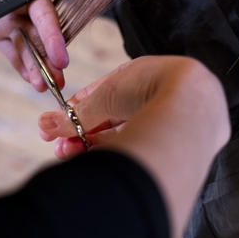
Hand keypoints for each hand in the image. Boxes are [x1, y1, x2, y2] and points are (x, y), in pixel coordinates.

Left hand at [0, 0, 68, 90]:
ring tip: (45, 87)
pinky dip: (23, 68)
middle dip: (51, 59)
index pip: (45, 16)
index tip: (61, 56)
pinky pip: (13, 54)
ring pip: (29, 50)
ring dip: (39, 68)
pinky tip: (32, 82)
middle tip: (60, 79)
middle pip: (42, 38)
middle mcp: (26, 11)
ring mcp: (13, 24)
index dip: (54, 36)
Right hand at [38, 56, 229, 237]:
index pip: (103, 94)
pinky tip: (94, 161)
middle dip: (81, 132)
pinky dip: (115, 154)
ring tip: (67, 155)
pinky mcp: (178, 145)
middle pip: (112, 119)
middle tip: (58, 146)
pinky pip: (140, 149)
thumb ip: (75, 115)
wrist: (193, 104)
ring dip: (93, 145)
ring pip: (125, 136)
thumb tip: (45, 124)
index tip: (57, 124)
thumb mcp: (104, 98)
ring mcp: (170, 122)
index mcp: (142, 75)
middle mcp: (157, 97)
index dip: (77, 110)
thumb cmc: (152, 87)